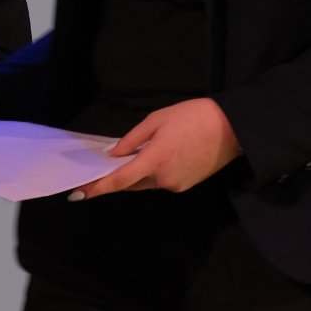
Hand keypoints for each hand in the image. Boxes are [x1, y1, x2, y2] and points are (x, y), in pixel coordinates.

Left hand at [73, 98, 241, 199]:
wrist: (231, 127)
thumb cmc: (193, 117)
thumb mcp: (157, 120)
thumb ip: (132, 140)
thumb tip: (114, 155)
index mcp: (154, 160)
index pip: (119, 180)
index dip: (97, 188)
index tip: (79, 194)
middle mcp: (164, 178)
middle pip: (131, 183)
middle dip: (117, 177)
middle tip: (102, 168)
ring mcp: (176, 184)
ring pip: (146, 183)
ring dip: (137, 173)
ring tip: (137, 154)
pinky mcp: (186, 185)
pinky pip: (161, 181)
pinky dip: (154, 172)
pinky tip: (159, 156)